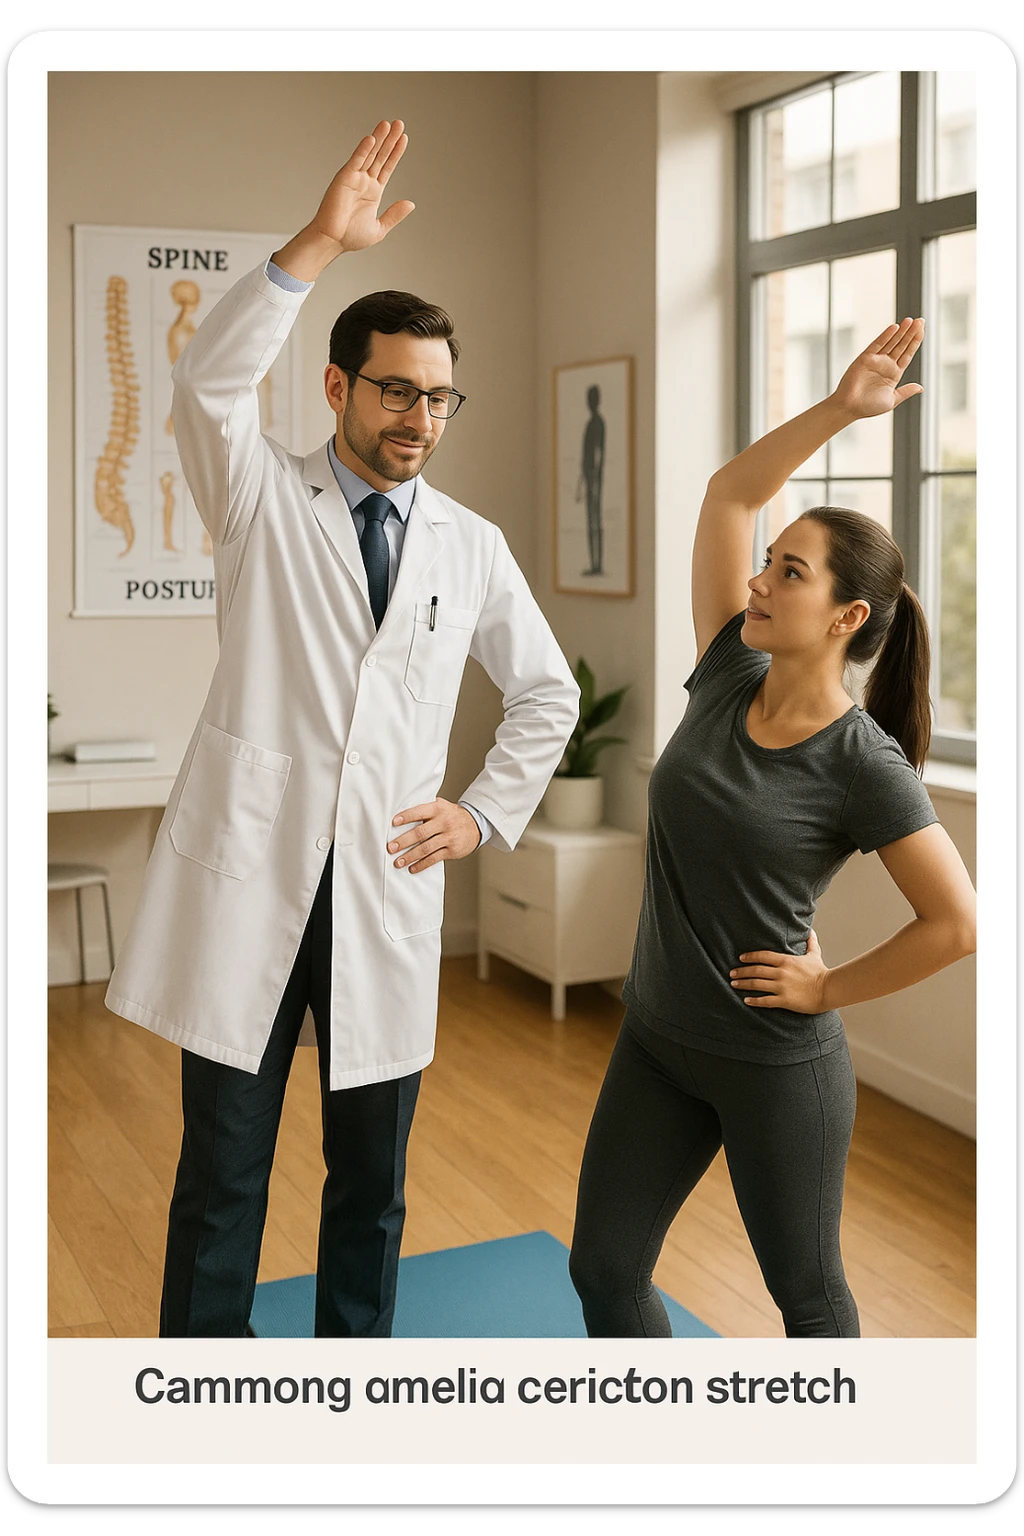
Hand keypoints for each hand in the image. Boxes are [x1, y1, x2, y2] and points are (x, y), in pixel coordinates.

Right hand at [310, 120, 414, 253]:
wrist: (332, 242)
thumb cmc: (350, 237)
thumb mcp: (379, 228)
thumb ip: (394, 215)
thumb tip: (410, 203)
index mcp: (373, 191)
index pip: (387, 166)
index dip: (396, 153)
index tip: (404, 138)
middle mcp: (364, 181)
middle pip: (380, 155)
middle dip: (390, 140)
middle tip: (399, 123)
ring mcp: (354, 178)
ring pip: (370, 154)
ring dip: (379, 138)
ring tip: (388, 124)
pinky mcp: (344, 178)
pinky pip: (356, 161)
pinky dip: (363, 150)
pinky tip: (372, 139)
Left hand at [387, 798, 481, 872]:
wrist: (475, 825)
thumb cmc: (452, 815)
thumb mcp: (442, 806)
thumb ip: (426, 807)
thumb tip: (401, 809)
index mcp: (438, 809)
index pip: (419, 812)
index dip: (406, 817)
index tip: (393, 823)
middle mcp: (444, 822)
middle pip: (420, 833)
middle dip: (403, 841)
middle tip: (390, 848)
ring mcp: (449, 837)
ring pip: (426, 848)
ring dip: (410, 856)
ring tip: (398, 862)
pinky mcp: (452, 850)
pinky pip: (434, 858)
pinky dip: (422, 864)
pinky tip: (412, 868)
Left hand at [729, 929, 829, 1012]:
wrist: (829, 989)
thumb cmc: (821, 972)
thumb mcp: (814, 954)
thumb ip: (810, 942)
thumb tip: (810, 930)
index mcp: (786, 960)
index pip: (763, 956)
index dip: (750, 956)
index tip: (740, 958)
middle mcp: (781, 972)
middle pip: (756, 970)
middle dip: (742, 971)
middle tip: (731, 973)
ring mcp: (782, 987)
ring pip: (757, 984)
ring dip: (743, 984)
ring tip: (734, 984)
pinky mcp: (784, 1000)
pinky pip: (765, 1000)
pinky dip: (754, 1001)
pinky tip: (746, 1000)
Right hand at [832, 318, 923, 420]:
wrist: (849, 408)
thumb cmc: (868, 407)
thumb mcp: (892, 400)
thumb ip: (906, 392)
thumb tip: (921, 388)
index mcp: (893, 374)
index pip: (907, 354)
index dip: (915, 342)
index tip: (923, 330)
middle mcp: (885, 364)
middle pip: (901, 345)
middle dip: (911, 332)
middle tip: (921, 320)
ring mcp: (876, 360)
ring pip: (891, 342)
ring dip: (901, 331)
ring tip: (911, 320)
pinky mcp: (865, 358)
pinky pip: (877, 344)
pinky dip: (886, 336)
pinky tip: (895, 327)